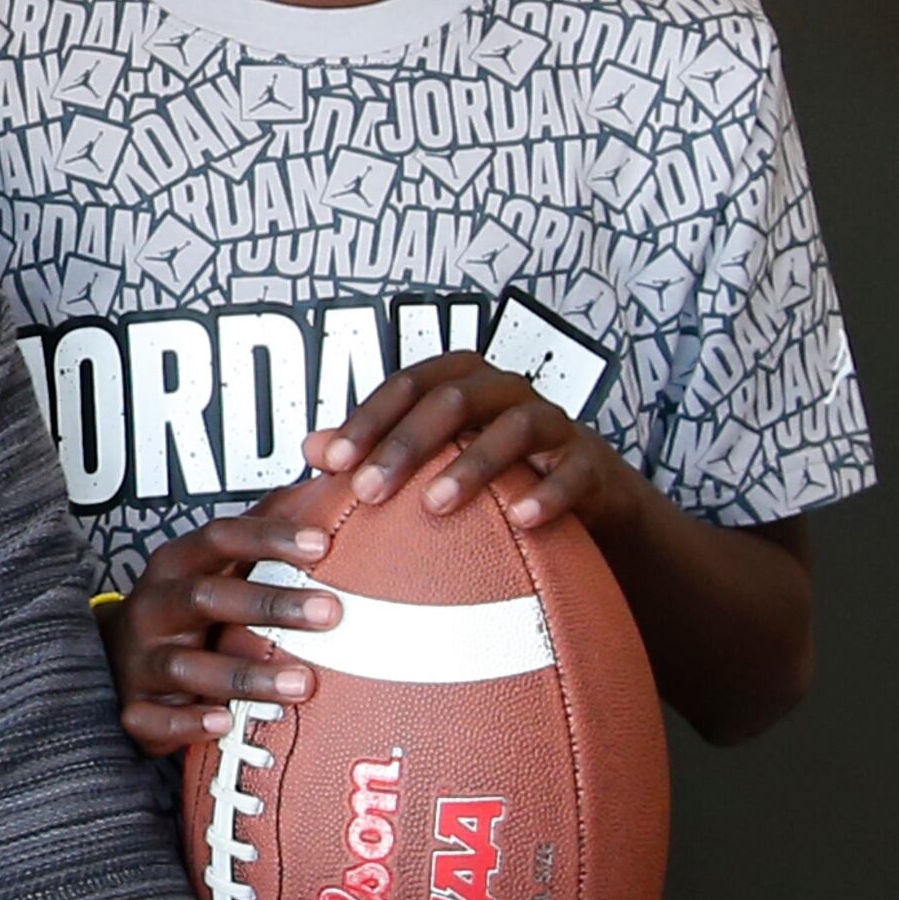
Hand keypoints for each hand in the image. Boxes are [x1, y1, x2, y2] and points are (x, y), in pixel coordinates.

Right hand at [101, 499, 342, 754]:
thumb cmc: (181, 611)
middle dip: (269, 603)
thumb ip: (259, 532)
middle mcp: (154, 609)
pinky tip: (223, 723)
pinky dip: (187, 724)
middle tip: (330, 613)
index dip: (267, 538)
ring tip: (303, 683)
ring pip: (188, 666)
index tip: (320, 543)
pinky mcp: (135, 711)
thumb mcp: (208, 567)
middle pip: (206, 598)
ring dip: (246, 674)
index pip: (218, 539)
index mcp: (175, 567)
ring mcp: (142, 661)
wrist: (111, 662)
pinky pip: (155, 721)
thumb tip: (324, 484)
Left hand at [308, 352, 639, 536]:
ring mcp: (550, 421)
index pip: (404, 386)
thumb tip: (310, 449)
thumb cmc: (490, 461)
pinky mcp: (588, 461)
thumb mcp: (434, 452)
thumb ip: (376, 446)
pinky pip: (571, 473)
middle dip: (404, 444)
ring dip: (471, 465)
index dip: (366, 419)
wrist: (583, 486)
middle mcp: (504, 389)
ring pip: (512, 428)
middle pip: (451, 401)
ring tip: (433, 505)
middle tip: (367, 492)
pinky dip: (548, 493)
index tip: (329, 462)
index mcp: (460, 378)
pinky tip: (523, 521)